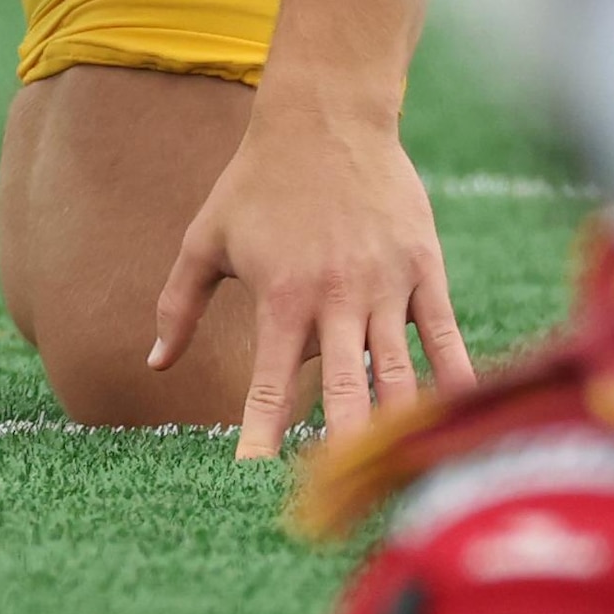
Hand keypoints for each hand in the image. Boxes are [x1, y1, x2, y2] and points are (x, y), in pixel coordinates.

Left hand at [149, 89, 474, 458]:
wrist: (328, 113)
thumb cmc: (258, 178)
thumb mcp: (206, 238)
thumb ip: (178, 304)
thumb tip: (154, 365)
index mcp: (280, 297)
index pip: (267, 384)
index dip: (258, 436)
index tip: (250, 483)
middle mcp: (336, 298)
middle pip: (343, 391)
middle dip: (339, 448)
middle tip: (337, 501)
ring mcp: (386, 285)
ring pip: (397, 372)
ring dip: (395, 426)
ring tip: (395, 478)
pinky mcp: (424, 268)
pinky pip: (442, 334)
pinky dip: (452, 377)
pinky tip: (459, 416)